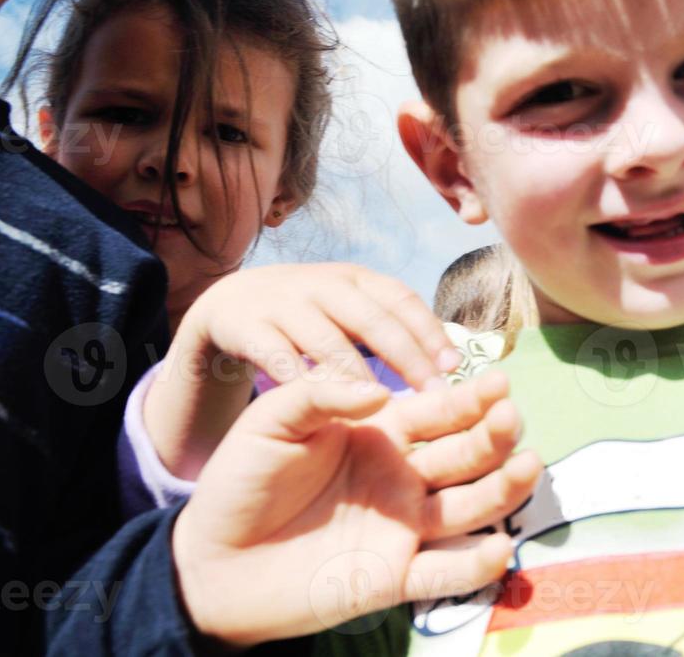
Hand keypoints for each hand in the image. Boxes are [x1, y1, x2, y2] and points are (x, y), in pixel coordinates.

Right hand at [150, 263, 460, 477]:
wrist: (229, 304)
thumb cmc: (309, 317)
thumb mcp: (348, 311)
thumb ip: (390, 329)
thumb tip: (449, 363)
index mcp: (356, 279)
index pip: (402, 299)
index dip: (430, 331)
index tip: (454, 366)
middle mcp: (323, 284)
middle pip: (372, 319)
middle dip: (407, 356)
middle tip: (434, 393)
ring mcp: (283, 302)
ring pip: (326, 339)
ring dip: (356, 373)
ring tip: (381, 405)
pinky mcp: (246, 325)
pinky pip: (275, 355)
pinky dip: (297, 379)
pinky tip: (319, 405)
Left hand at [171, 371, 541, 646]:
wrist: (212, 561)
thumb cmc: (241, 482)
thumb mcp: (271, 421)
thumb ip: (320, 394)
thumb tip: (380, 391)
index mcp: (381, 435)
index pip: (437, 413)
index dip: (469, 398)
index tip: (499, 382)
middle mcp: (403, 479)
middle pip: (464, 455)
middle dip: (492, 435)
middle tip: (511, 417)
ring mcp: (403, 530)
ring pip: (467, 509)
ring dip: (502, 490)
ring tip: (528, 467)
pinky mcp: (394, 579)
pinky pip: (444, 575)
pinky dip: (474, 566)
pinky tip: (498, 548)